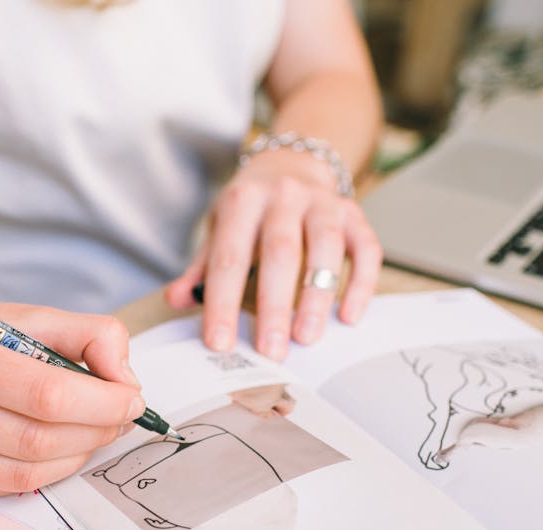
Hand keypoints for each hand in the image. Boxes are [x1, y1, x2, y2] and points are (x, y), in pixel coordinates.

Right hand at [0, 305, 144, 498]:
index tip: (131, 400)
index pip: (47, 395)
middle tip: (118, 419)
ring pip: (29, 474)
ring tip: (91, 433)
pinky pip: (9, 489)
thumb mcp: (32, 319)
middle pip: (41, 440)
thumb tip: (126, 381)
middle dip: (97, 432)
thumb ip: (92, 336)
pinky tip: (54, 449)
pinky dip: (47, 472)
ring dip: (77, 456)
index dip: (102, 404)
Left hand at [166, 149, 381, 359]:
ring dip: (317, 298)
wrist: (290, 165)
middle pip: (280, 253)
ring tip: (307, 337)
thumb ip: (201, 268)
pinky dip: (360, 284)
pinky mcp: (353, 213)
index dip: (223, 303)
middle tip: (272, 352)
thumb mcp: (220, 230)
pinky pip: (365, 248)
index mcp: (243, 201)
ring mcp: (322, 202)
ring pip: (325, 249)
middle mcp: (284, 195)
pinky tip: (349, 317)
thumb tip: (176, 299)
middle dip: (275, 307)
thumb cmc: (250, 212)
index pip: (229, 257)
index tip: (220, 343)